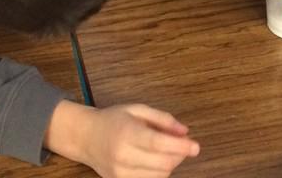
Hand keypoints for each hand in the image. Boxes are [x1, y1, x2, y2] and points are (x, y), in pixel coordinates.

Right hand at [46, 99, 199, 177]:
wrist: (86, 137)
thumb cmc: (114, 120)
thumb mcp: (137, 109)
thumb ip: (162, 119)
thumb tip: (185, 132)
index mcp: (127, 133)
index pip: (158, 144)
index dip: (180, 146)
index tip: (195, 146)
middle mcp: (123, 155)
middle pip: (162, 163)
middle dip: (179, 155)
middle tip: (183, 145)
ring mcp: (121, 173)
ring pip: (159, 176)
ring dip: (171, 164)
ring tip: (167, 151)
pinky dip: (159, 173)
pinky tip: (157, 161)